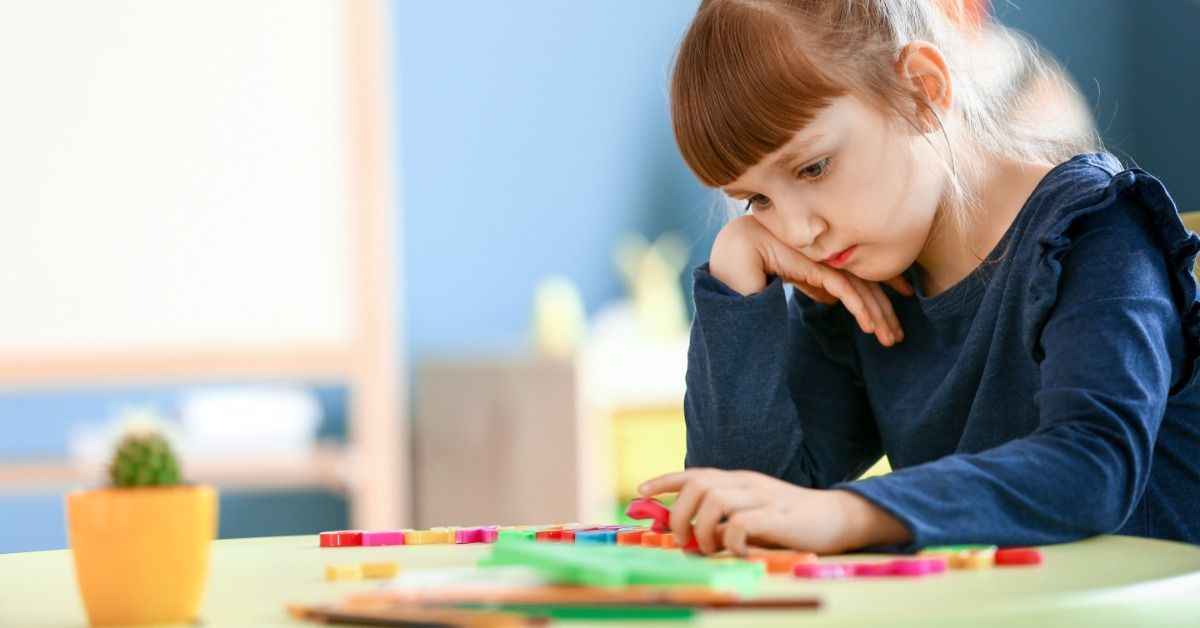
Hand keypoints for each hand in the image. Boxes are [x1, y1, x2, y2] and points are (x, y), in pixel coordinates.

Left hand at [637, 468, 910, 554]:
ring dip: (703, 528)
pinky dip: (730, 540)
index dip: (665, 481)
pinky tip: (737, 550)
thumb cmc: (791, 520)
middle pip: (697, 485)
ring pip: (714, 501)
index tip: (642, 491)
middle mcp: (746, 483)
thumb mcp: (753, 512)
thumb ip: (726, 517)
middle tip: (684, 540)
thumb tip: (689, 533)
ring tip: (710, 548)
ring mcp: (762, 497)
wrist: (838, 517)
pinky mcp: (777, 516)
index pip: (695, 473)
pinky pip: (741, 523)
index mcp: (738, 481)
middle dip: (679, 513)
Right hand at [710, 216, 911, 346]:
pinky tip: (869, 327)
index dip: (883, 294)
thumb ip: (813, 283)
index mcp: (827, 256)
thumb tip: (831, 298)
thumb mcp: (793, 275)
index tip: (894, 316)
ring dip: (879, 316)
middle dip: (886, 312)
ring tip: (890, 339)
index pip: (862, 276)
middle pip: (869, 284)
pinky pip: (845, 289)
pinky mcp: (817, 266)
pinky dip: (860, 308)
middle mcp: (832, 255)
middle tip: (897, 336)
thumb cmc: (758, 260)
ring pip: (862, 289)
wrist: (736, 249)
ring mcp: (826, 259)